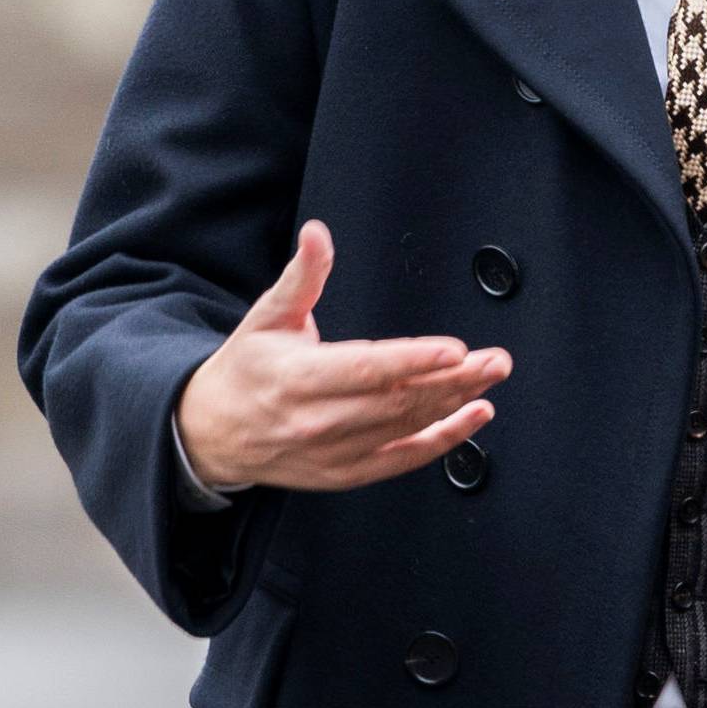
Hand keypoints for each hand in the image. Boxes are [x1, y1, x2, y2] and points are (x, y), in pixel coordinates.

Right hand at [175, 222, 511, 492]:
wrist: (211, 433)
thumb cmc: (245, 370)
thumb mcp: (266, 316)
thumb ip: (302, 276)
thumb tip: (317, 234)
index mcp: (297, 377)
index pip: (366, 369)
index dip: (413, 361)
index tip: (453, 350)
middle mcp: (317, 419)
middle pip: (397, 400)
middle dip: (453, 380)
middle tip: (494, 360)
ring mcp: (333, 451)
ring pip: (406, 427)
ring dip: (456, 404)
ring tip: (490, 379)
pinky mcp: (346, 473)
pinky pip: (403, 459)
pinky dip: (443, 441)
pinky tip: (473, 417)